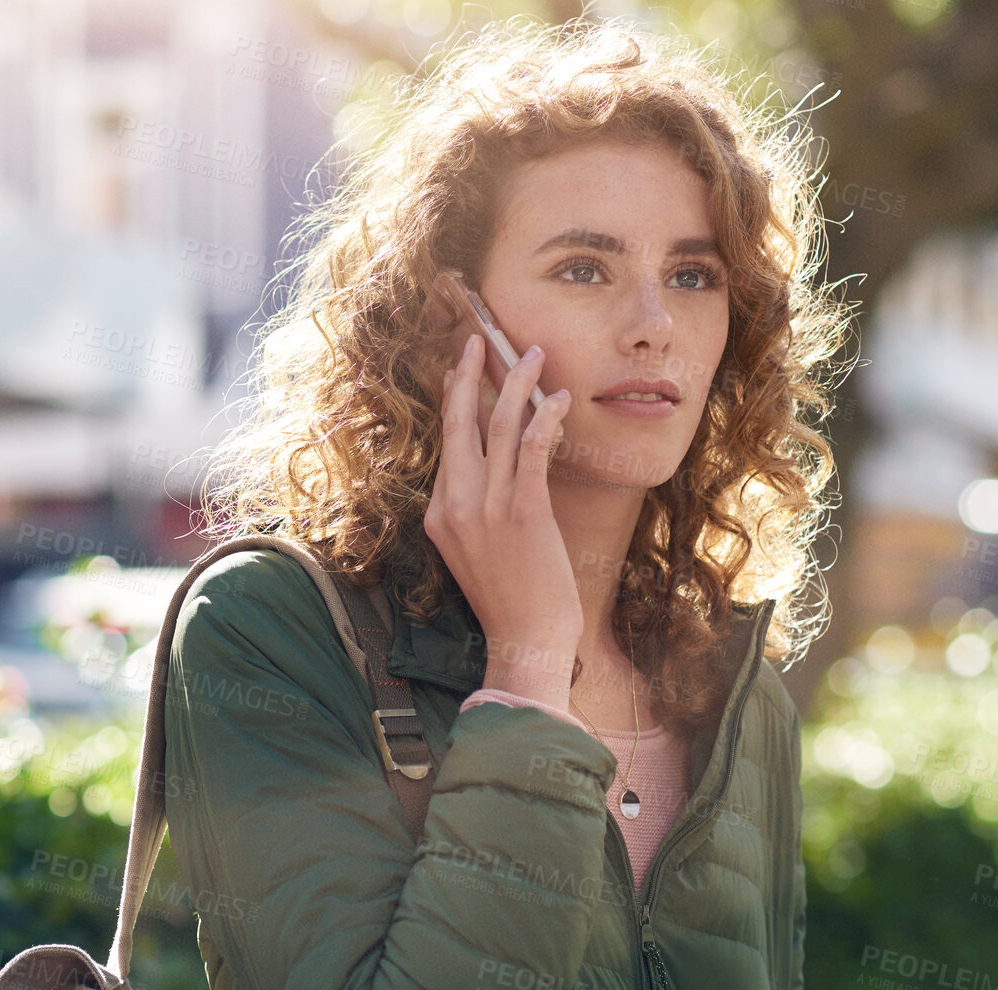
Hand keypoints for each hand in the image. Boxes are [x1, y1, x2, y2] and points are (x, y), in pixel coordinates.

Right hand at [425, 334, 581, 706]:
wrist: (526, 639)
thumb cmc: (510, 600)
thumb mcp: (475, 550)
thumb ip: (474, 509)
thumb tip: (495, 469)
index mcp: (438, 513)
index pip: (448, 445)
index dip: (456, 401)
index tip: (464, 371)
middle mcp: (455, 504)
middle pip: (459, 423)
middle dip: (469, 375)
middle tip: (479, 341)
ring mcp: (488, 508)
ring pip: (499, 428)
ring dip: (518, 385)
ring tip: (533, 355)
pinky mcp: (524, 512)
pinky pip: (533, 450)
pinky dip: (546, 419)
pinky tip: (558, 400)